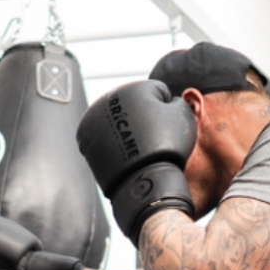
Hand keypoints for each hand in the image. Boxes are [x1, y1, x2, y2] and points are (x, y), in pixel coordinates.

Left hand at [76, 80, 196, 241]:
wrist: (144, 181)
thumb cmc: (167, 148)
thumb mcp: (183, 116)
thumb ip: (176, 100)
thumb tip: (166, 100)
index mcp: (133, 87)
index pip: (157, 93)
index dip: (166, 112)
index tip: (165, 130)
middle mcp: (109, 98)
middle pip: (134, 104)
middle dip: (143, 117)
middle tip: (150, 140)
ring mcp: (93, 118)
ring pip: (118, 118)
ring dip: (126, 127)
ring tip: (136, 147)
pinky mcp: (85, 137)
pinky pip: (104, 134)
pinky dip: (112, 140)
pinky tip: (122, 151)